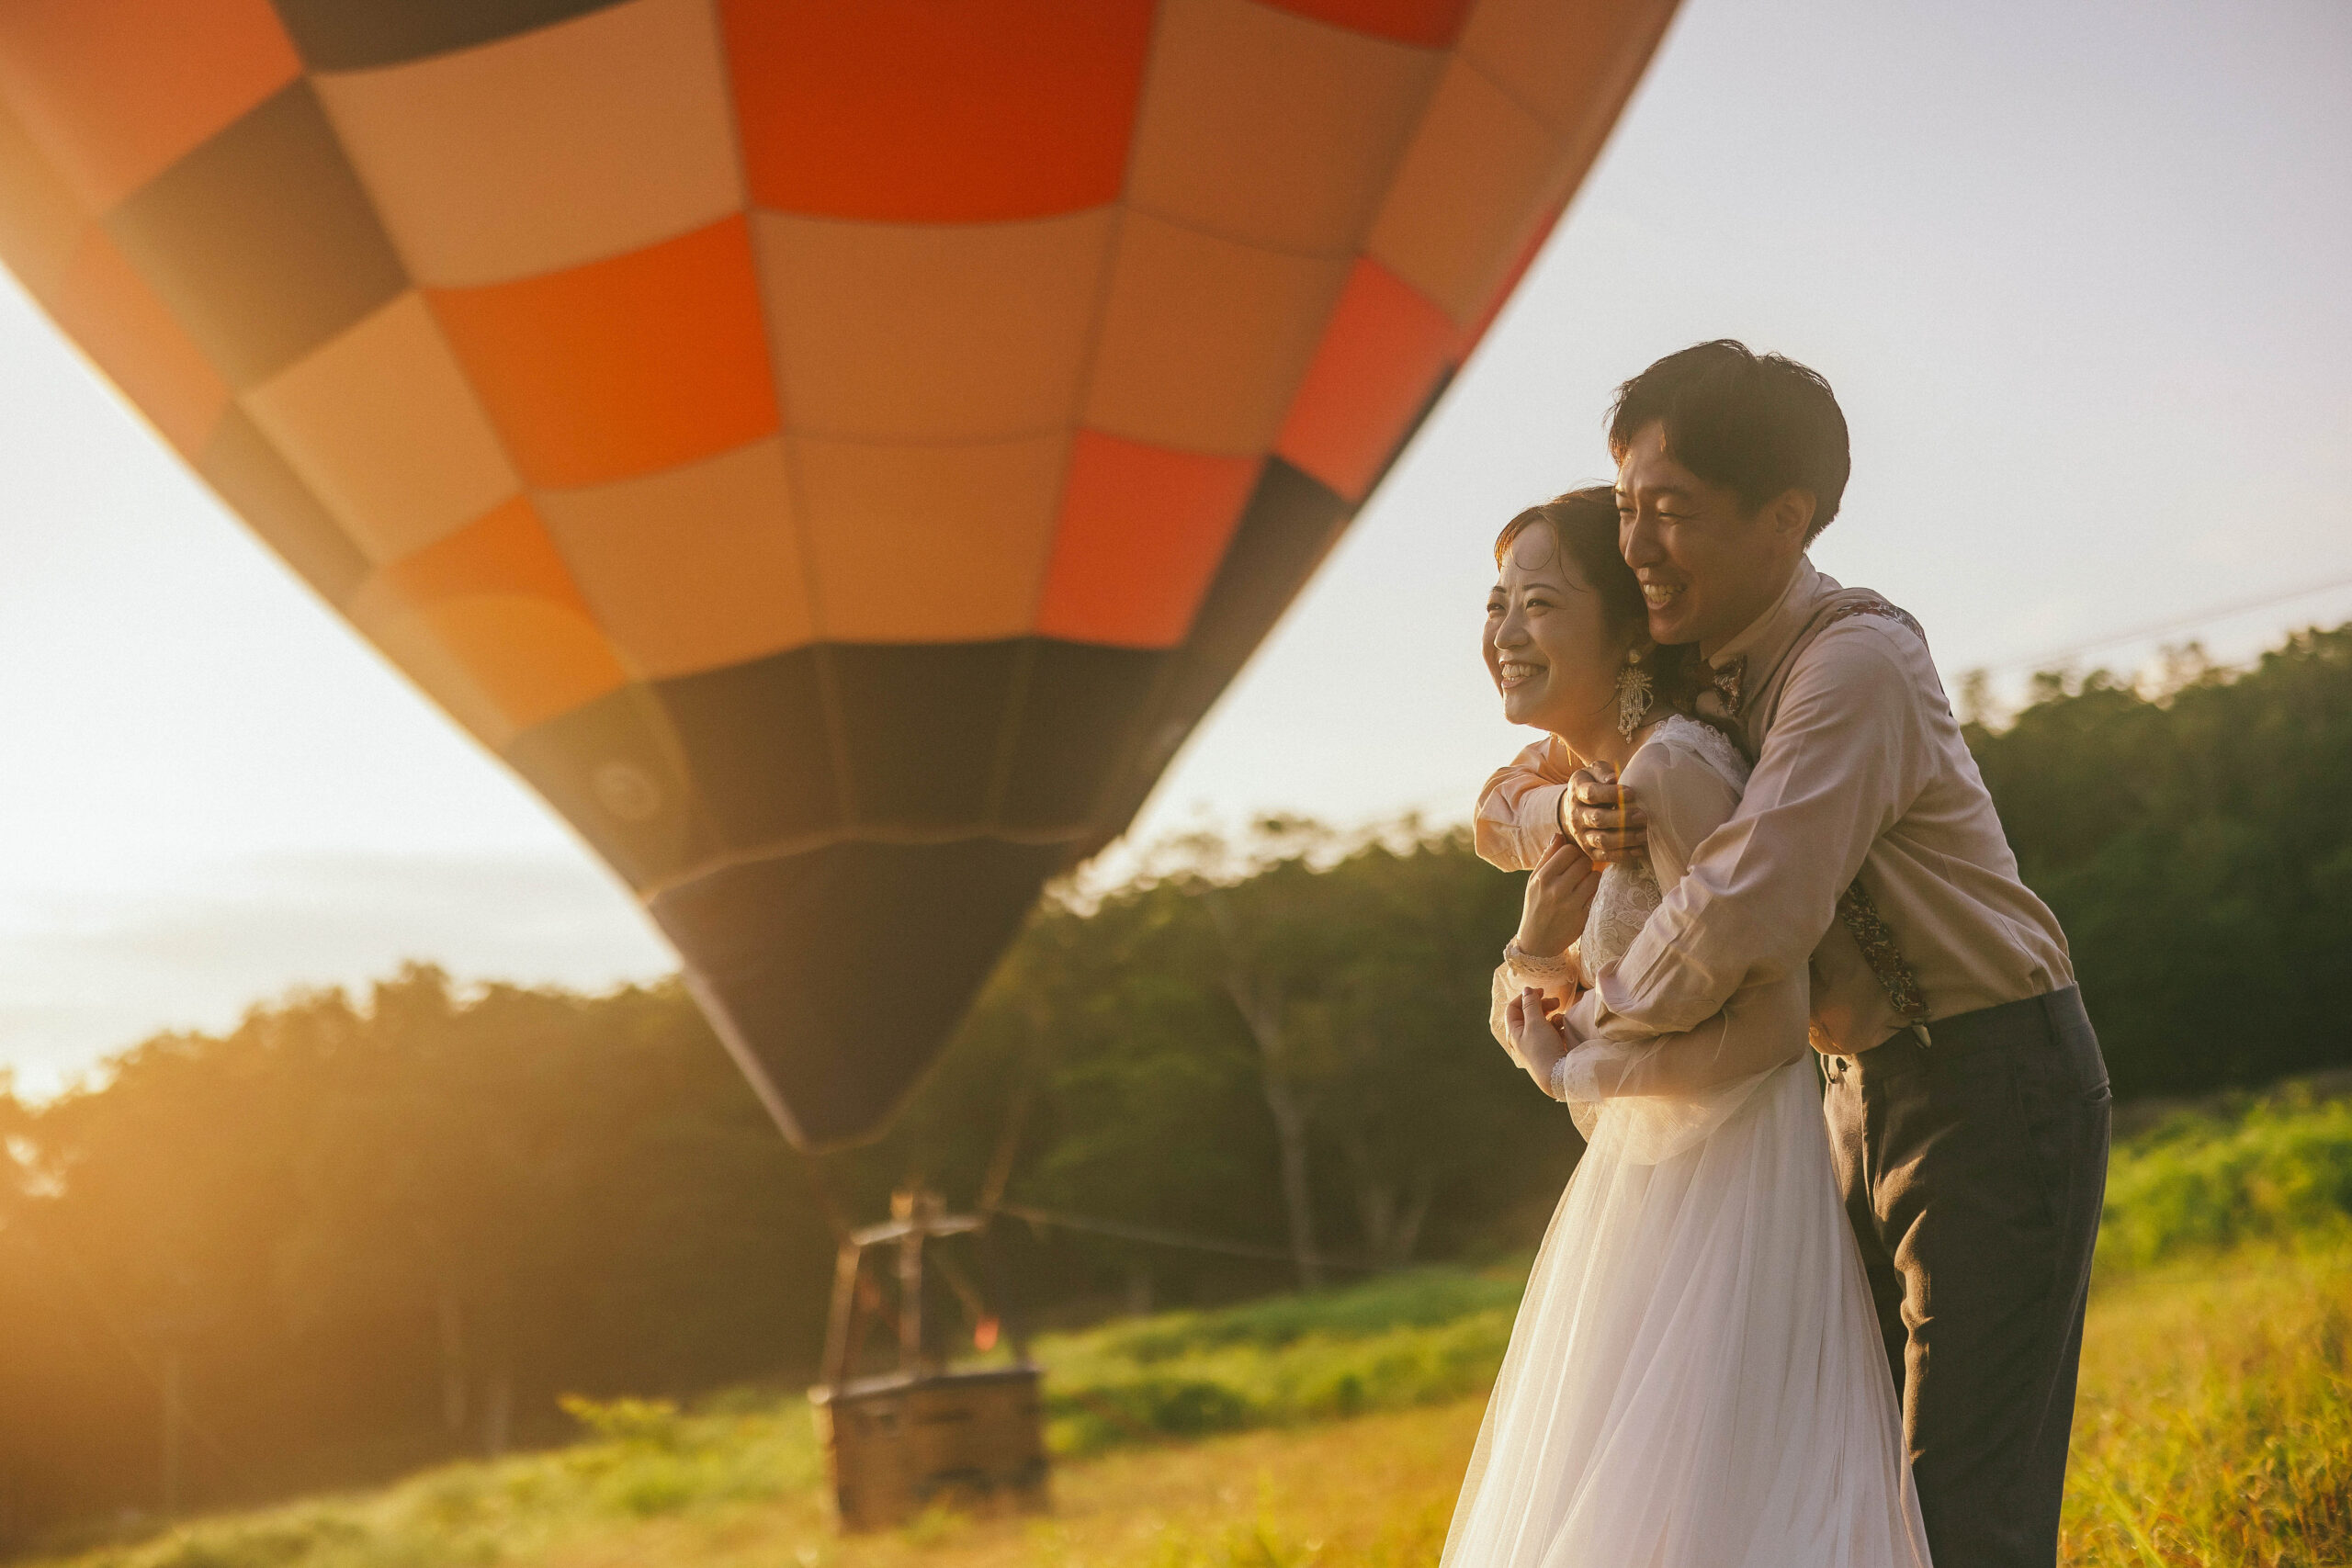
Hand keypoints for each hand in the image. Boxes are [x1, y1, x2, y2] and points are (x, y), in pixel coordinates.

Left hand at [1504, 987, 1569, 1092]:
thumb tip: (1526, 990)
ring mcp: (1536, 1045)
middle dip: (1543, 1005)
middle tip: (1557, 1002)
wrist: (1557, 1076)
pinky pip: (1552, 1033)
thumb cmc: (1542, 1049)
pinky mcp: (1549, 1051)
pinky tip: (1564, 1030)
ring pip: (1543, 1023)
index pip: (1513, 1008)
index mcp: (1514, 1032)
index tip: (1541, 991)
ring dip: (1552, 1017)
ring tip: (1561, 1019)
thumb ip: (1531, 1004)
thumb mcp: (1535, 1023)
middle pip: (1530, 1014)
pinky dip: (1558, 1028)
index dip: (1526, 996)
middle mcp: (1522, 1039)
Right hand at [1516, 833, 1598, 955]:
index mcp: (1542, 878)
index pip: (1568, 850)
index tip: (1573, 859)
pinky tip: (1587, 896)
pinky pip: (1597, 894)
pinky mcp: (1582, 916)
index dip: (1574, 852)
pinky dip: (1594, 892)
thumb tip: (1560, 835)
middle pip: (1583, 861)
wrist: (1537, 942)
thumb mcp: (1533, 882)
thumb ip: (1547, 858)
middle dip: (1584, 863)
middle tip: (1580, 871)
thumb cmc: (1535, 907)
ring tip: (1584, 883)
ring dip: (1592, 877)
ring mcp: (1570, 904)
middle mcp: (1556, 889)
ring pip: (1594, 876)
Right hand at [1563, 762, 1646, 864]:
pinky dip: (1623, 854)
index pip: (1591, 794)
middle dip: (1622, 818)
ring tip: (1645, 834)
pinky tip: (1639, 849)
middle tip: (1643, 816)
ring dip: (1625, 838)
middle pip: (1597, 818)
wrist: (1575, 807)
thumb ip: (1603, 772)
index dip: (1611, 794)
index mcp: (1576, 791)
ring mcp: (1580, 834)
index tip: (1632, 793)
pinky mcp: (1588, 850)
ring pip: (1602, 840)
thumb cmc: (1594, 784)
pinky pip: (1605, 856)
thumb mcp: (1594, 771)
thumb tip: (1614, 779)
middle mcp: (1575, 814)